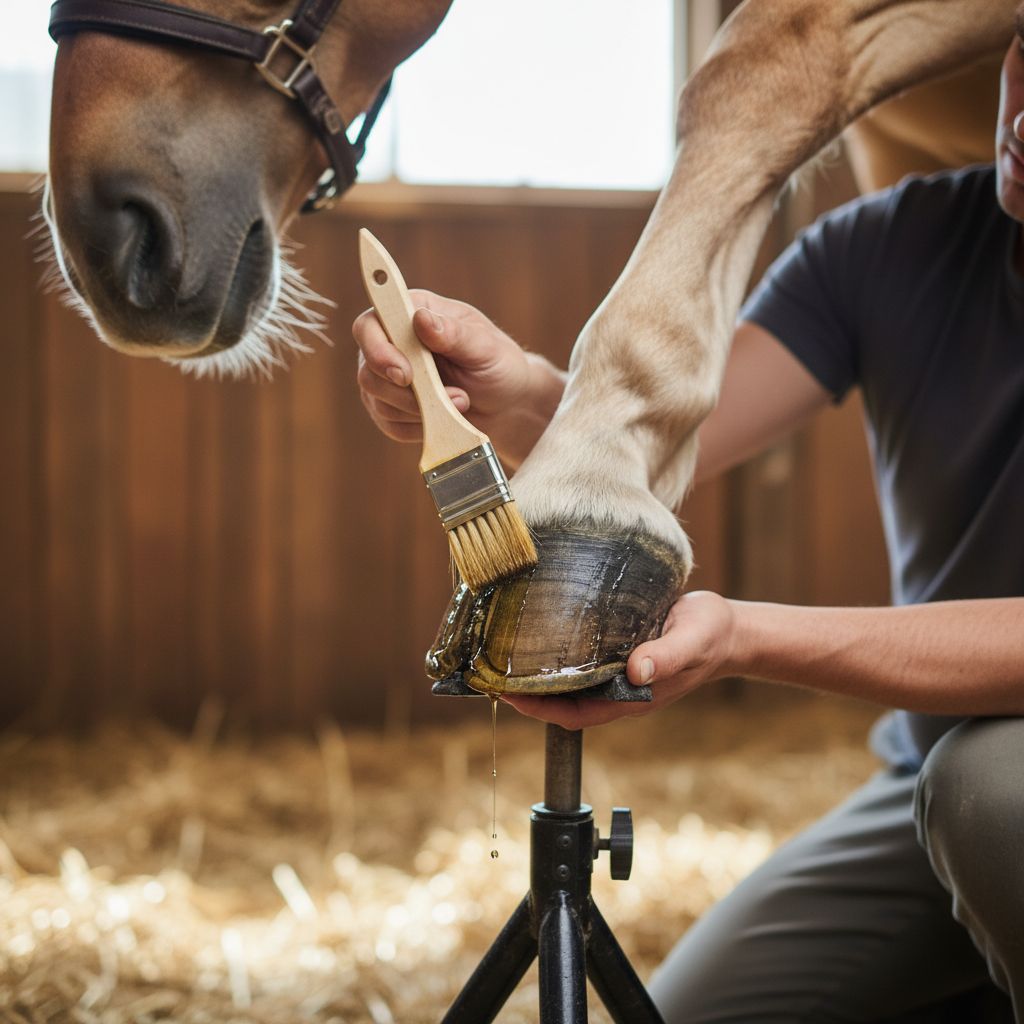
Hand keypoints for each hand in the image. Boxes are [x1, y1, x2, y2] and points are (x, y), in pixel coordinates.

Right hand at [353, 290, 562, 465]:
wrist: (505, 403)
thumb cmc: (497, 365)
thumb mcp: (485, 347)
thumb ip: (454, 333)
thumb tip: (421, 318)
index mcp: (410, 313)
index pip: (369, 325)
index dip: (377, 350)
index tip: (405, 375)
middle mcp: (391, 343)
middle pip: (368, 371)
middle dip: (407, 393)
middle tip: (456, 396)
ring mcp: (386, 377)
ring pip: (378, 401)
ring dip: (422, 410)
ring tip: (462, 402)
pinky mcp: (391, 408)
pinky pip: (390, 425)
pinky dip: (420, 427)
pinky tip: (445, 417)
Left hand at [502, 591, 738, 728]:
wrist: (730, 630)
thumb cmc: (711, 636)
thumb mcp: (691, 642)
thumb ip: (665, 656)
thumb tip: (635, 669)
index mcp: (630, 697)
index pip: (573, 712)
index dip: (537, 708)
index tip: (505, 694)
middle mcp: (617, 689)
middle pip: (561, 700)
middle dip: (525, 692)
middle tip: (490, 670)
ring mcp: (616, 673)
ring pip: (568, 681)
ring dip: (537, 673)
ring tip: (503, 652)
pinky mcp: (618, 652)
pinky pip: (580, 660)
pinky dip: (556, 653)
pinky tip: (538, 633)